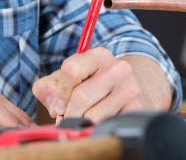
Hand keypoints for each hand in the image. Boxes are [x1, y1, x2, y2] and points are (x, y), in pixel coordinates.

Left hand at [32, 48, 169, 122]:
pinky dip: (94, 130)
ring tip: (80, 122)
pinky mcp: (136, 110)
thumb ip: (48, 87)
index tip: (56, 106)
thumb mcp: (66, 79)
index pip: (71, 70)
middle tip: (65, 120)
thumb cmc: (88, 85)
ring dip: (80, 124)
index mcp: (99, 55)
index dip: (59, 93)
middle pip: (80, 96)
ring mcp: (130, 89)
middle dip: (67, 113)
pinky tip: (93, 125)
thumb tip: (53, 104)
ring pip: (92, 116)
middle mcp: (119, 68)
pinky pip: (106, 126)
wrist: (122, 92)